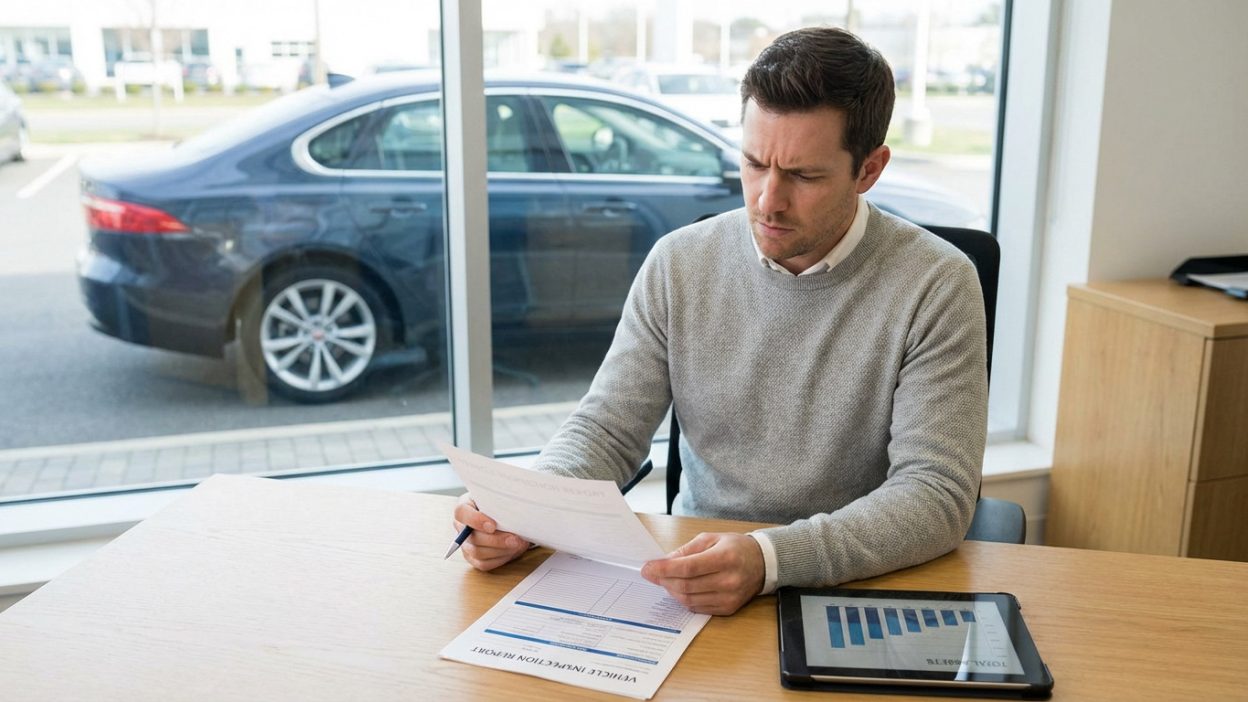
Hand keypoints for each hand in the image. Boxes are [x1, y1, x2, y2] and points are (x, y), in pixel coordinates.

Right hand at [451, 493, 529, 570]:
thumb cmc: (502, 505)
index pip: (461, 513)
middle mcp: (461, 527)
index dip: (475, 520)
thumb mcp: (500, 498)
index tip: (493, 525)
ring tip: (518, 544)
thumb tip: (511, 509)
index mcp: (465, 507)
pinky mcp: (473, 558)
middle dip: (496, 540)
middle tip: (515, 539)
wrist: (507, 517)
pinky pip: (484, 564)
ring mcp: (466, 544)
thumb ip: (500, 501)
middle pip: (472, 538)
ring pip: (478, 553)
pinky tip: (512, 551)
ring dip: (501, 550)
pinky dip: (501, 558)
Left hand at [640, 532, 764, 614]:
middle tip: (652, 573)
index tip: (647, 568)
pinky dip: (684, 599)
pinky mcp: (728, 609)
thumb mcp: (710, 539)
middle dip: (663, 580)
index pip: (687, 568)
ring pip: (689, 600)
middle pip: (686, 586)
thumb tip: (664, 562)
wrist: (762, 564)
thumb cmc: (735, 548)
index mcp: (725, 558)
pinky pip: (698, 608)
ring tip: (666, 580)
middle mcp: (729, 580)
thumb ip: (686, 550)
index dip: (663, 569)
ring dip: (672, 590)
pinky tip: (681, 589)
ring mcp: (729, 598)